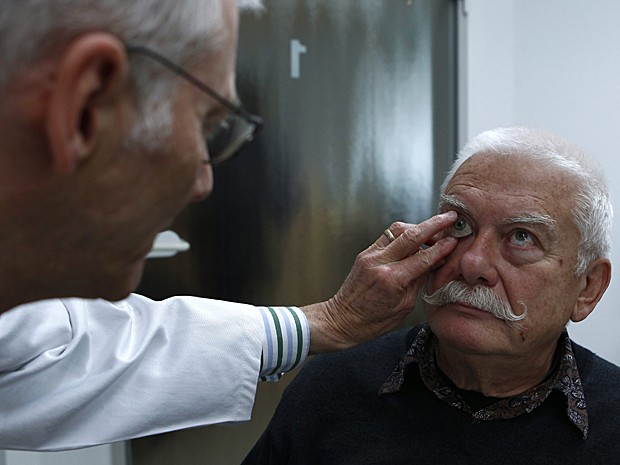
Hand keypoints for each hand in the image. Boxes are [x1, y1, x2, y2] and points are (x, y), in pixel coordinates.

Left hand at [302, 211, 457, 352]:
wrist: (342, 319)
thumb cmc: (374, 321)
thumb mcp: (404, 306)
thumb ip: (419, 281)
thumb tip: (435, 262)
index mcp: (392, 279)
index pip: (423, 257)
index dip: (442, 247)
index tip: (455, 239)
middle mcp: (379, 262)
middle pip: (412, 235)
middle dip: (434, 224)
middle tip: (450, 216)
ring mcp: (370, 255)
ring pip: (398, 229)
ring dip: (418, 226)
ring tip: (434, 230)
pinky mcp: (365, 253)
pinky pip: (388, 236)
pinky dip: (403, 234)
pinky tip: (414, 238)